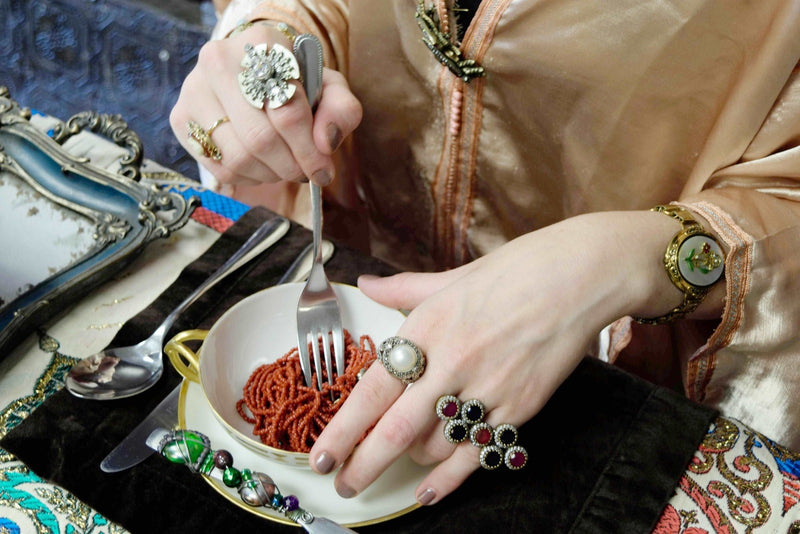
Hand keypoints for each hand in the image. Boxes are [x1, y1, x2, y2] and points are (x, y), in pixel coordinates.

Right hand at [170, 24, 361, 186]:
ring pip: (239, 157)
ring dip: (271, 174)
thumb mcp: (329, 88)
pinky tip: (262, 166)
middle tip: (306, 173)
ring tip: (285, 166)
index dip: (310, 150)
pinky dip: (249, 177)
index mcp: (261, 44)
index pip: (287, 110)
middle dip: (291, 166)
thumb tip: (326, 143)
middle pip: (261, 138)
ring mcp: (193, 90)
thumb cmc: (295, 83)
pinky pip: (220, 167)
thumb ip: (341, 111)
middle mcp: (219, 61)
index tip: (323, 169)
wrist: (252, 73)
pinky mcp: (181, 119)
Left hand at [308, 211, 691, 503]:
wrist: (577, 277)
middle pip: (394, 431)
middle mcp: (451, 362)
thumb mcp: (450, 277)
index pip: (371, 390)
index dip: (341, 430)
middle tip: (343, 486)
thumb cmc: (513, 272)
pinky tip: (428, 492)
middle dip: (361, 466)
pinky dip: (448, 480)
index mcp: (427, 327)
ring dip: (410, 461)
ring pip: (433, 447)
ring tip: (401, 459)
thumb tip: (365, 283)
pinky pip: (476, 454)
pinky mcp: (519, 407)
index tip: (320, 456)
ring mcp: (486, 388)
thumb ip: (402, 289)